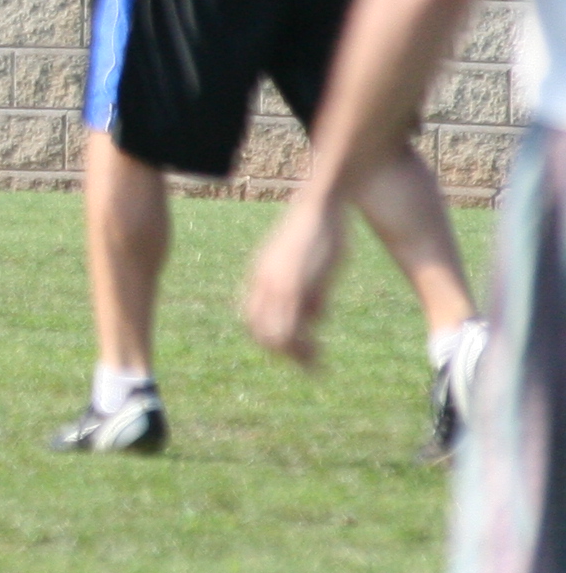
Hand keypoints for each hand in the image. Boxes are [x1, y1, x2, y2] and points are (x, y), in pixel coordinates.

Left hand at [245, 197, 347, 366]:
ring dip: (294, 355)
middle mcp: (264, 283)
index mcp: (262, 277)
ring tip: (315, 367)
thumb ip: (308, 293)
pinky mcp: (295, 285)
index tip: (289, 353)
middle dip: (281, 353)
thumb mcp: (307, 267)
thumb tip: (313, 317)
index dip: (268, 339)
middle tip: (306, 365)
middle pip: (259, 330)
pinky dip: (303, 347)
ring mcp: (277, 285)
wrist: (319, 205)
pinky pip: (292, 325)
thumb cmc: (318, 232)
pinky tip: (319, 355)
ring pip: (275, 334)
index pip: (253, 318)